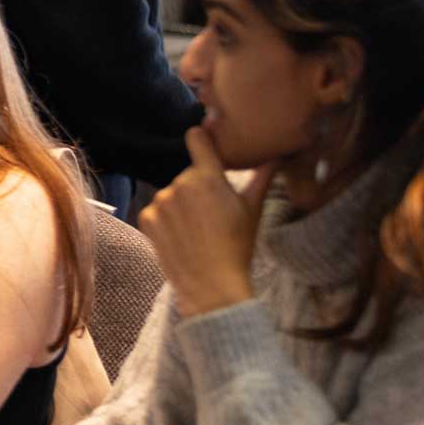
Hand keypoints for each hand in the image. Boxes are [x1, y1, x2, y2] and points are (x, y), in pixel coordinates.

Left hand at [137, 129, 274, 317]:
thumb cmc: (237, 247)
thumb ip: (261, 177)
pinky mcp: (146, 218)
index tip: (203, 141)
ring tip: (197, 230)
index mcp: (208, 177)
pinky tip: (180, 237)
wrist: (211, 285)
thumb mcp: (252, 210)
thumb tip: (277, 154)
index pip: (197, 139)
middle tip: (211, 214)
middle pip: (188, 175)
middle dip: (197, 188)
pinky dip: (164, 221)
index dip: (201, 139)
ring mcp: (160, 202)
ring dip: (180, 205)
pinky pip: (155, 211)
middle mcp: (180, 184)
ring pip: (171, 194)